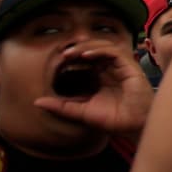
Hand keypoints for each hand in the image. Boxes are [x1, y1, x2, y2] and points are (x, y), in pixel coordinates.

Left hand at [31, 43, 152, 133]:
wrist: (134, 126)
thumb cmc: (114, 119)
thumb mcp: (81, 112)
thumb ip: (61, 106)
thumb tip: (37, 102)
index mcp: (100, 77)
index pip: (84, 60)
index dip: (71, 57)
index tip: (56, 61)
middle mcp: (110, 69)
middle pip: (92, 49)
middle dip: (76, 49)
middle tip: (61, 54)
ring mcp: (120, 66)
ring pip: (103, 46)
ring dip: (86, 46)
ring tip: (71, 52)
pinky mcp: (129, 66)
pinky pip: (114, 52)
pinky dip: (99, 50)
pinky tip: (86, 55)